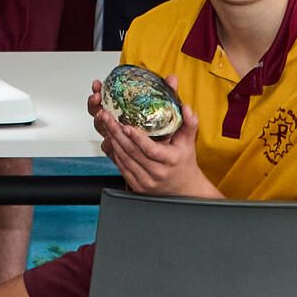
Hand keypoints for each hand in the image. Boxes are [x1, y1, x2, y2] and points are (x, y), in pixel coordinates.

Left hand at [87, 82, 212, 196]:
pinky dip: (114, 153)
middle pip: (132, 152)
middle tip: (107, 118)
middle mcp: (157, 172)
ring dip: (112, 141)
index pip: (150, 149)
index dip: (136, 138)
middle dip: (117, 133)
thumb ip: (190, 123)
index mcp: (170, 160)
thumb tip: (186, 108)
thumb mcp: (189, 142)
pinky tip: (109, 141)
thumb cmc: (183, 162)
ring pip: (124, 159)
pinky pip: (121, 167)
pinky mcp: (137, 186)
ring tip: (106, 125)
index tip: (125, 125)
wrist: (183, 188)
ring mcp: (146, 181)